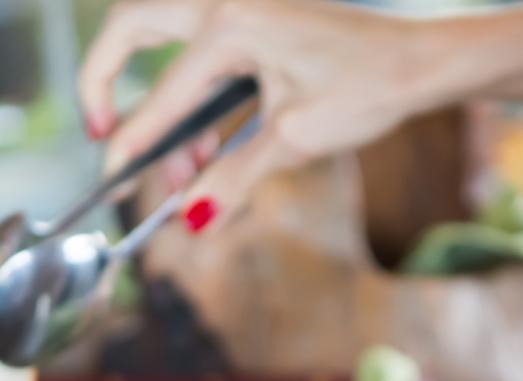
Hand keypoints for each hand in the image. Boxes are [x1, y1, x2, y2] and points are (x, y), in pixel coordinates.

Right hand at [78, 0, 445, 226]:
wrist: (419, 62)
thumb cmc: (368, 88)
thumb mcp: (296, 140)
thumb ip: (236, 176)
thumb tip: (194, 217)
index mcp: (231, 25)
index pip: (163, 94)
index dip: (134, 144)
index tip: (112, 178)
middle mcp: (226, 2)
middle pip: (130, 26)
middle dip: (105, 78)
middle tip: (104, 133)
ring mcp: (238, 4)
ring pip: (161, 37)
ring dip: (158, 98)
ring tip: (183, 168)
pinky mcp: (253, 17)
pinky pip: (196, 49)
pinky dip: (188, 93)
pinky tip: (206, 148)